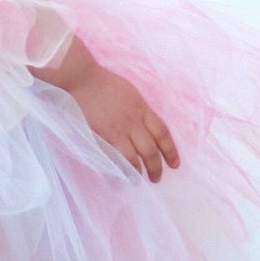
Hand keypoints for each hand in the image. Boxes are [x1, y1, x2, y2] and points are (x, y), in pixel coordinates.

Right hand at [69, 62, 179, 180]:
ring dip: (141, 171)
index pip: (162, 132)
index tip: (175, 163)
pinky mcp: (105, 135)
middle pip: (151, 148)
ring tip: (142, 180)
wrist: (85, 80)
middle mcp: (134, 121)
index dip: (170, 150)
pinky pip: (118, 156)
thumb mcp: (131, 93)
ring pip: (136, 156)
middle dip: (157, 166)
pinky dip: (123, 168)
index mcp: (143, 108)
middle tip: (158, 178)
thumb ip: (140, 110)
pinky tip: (124, 175)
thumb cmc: (106, 83)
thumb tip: (146, 125)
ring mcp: (119, 129)